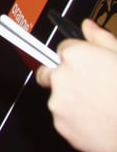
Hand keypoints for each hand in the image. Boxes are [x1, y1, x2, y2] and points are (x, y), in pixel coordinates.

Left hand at [35, 19, 116, 151]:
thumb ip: (100, 38)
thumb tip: (87, 26)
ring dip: (70, 101)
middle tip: (87, 87)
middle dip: (63, 77)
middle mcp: (61, 77)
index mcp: (75, 56)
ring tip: (97, 107)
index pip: (62, 49)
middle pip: (50, 72)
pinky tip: (96, 121)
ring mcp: (58, 103)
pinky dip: (75, 121)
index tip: (85, 66)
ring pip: (57, 98)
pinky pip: (63, 120)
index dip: (75, 58)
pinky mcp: (61, 126)